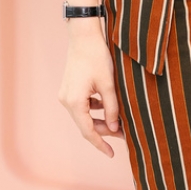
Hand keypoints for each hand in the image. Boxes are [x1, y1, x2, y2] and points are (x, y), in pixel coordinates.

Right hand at [58, 23, 124, 157]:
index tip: (112, 154)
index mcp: (75, 102)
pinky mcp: (69, 89)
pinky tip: (108, 106)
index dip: (101, 144)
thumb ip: (112, 108)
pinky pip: (82, 105)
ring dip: (100, 120)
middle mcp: (66, 101)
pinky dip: (95, 109)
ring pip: (85, 115)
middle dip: (105, 130)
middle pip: (86, 124)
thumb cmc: (97, 57)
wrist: (84, 36)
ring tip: (119, 121)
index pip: (88, 131)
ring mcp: (66, 94)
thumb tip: (115, 128)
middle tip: (124, 133)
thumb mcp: (108, 84)